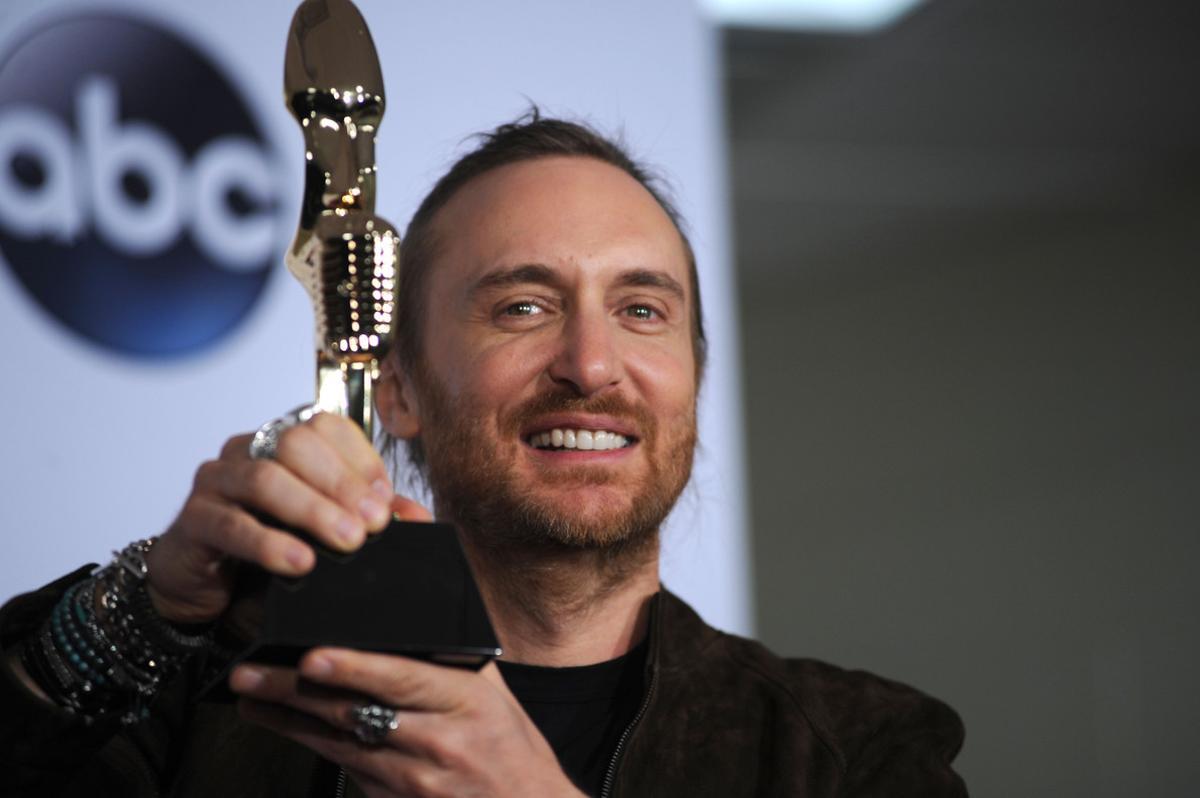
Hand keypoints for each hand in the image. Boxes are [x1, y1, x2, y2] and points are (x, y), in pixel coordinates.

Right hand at [145, 413, 430, 623]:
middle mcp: (248, 451)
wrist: (206, 591)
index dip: (360, 460)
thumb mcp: (323, 532)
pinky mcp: (193, 521)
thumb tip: (416, 516)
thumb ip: (366, 517)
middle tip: (372, 526)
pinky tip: (299, 562)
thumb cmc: (267, 550)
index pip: (326, 427)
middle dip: (342, 485)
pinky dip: (270, 543)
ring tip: (347, 542)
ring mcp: (217, 482)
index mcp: (282, 443)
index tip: (386, 501)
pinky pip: (231, 525)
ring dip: (312, 510)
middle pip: (296, 445)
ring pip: (265, 479)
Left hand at [230, 651, 584, 797]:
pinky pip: (346, 771)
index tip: (313, 657)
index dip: (355, 668)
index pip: (402, 680)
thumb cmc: (510, 744)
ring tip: (248, 696)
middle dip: (294, 692)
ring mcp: (412, 781)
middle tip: (249, 672)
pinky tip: (284, 726)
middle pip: (353, 713)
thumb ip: (451, 649)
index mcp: (465, 701)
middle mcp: (436, 742)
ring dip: (288, 719)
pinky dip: (313, 744)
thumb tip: (413, 595)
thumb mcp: (493, 690)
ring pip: (337, 744)